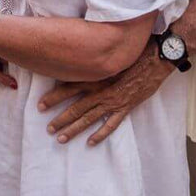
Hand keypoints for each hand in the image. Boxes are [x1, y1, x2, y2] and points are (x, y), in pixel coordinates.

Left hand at [38, 41, 172, 145]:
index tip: (40, 105)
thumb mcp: (108, 54)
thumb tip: (74, 58)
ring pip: (89, 119)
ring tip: (61, 139)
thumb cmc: (131, 53)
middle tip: (48, 129)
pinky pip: (111, 125)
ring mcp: (113, 101)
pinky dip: (100, 134)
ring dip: (74, 130)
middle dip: (60, 119)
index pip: (68, 88)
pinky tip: (90, 143)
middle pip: (76, 108)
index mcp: (95, 76)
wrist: (155, 59)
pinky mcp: (125, 107)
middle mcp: (101, 91)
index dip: (53, 97)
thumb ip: (92, 60)